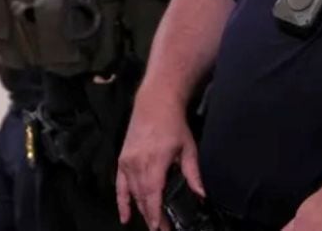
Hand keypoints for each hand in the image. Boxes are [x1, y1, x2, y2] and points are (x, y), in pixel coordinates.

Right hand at [116, 93, 202, 230]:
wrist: (154, 104)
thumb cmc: (173, 124)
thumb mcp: (188, 148)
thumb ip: (193, 174)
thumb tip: (202, 194)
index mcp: (155, 162)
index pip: (153, 195)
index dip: (156, 214)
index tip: (161, 227)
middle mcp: (138, 164)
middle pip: (143, 198)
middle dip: (152, 217)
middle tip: (162, 229)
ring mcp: (127, 162)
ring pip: (133, 194)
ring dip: (141, 211)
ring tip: (152, 224)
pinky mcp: (122, 160)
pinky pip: (119, 186)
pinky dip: (121, 202)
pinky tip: (125, 217)